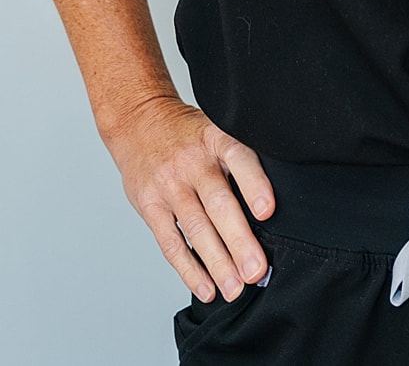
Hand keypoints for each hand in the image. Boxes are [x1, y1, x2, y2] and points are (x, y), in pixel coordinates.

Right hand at [103, 94, 276, 302]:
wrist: (138, 120)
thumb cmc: (186, 133)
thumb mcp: (216, 128)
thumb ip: (237, 159)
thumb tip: (270, 206)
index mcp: (215, 138)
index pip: (239, 158)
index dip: (254, 184)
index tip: (268, 211)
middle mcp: (193, 162)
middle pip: (218, 203)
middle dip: (238, 240)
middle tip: (256, 270)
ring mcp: (169, 184)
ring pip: (195, 227)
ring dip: (216, 262)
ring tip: (235, 288)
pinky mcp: (150, 205)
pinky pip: (170, 242)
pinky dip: (188, 268)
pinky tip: (205, 286)